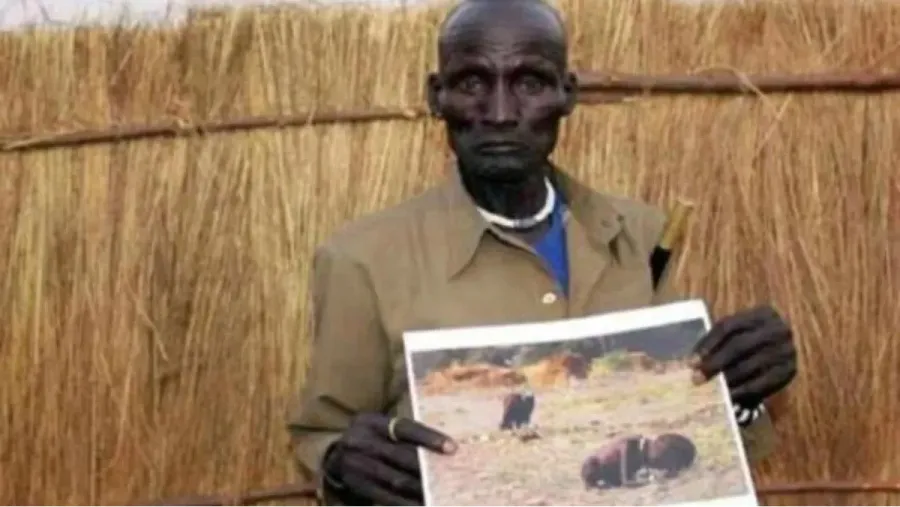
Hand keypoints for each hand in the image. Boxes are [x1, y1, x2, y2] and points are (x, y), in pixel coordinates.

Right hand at [323, 413, 456, 505]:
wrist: (336, 456)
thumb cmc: (370, 437)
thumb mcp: (381, 426)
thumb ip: (404, 432)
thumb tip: (444, 444)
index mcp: (370, 422)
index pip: (404, 428)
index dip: (429, 438)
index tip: (452, 448)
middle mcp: (360, 441)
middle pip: (401, 456)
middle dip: (428, 467)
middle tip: (452, 474)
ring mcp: (356, 466)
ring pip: (395, 480)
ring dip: (421, 488)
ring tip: (441, 492)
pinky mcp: (357, 486)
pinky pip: (386, 497)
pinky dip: (406, 502)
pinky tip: (423, 503)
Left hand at [690, 305, 796, 408]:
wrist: (781, 353)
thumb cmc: (751, 341)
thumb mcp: (738, 333)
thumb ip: (719, 342)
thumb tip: (692, 362)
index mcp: (762, 313)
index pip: (728, 326)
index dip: (708, 343)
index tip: (691, 361)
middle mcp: (777, 329)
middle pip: (739, 345)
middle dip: (715, 363)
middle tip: (696, 378)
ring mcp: (786, 350)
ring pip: (749, 365)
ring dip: (727, 378)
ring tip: (711, 388)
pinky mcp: (789, 371)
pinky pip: (762, 383)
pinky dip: (742, 391)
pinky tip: (728, 396)